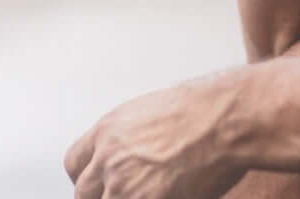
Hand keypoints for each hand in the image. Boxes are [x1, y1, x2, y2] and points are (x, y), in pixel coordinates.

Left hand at [64, 74, 248, 198]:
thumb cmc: (203, 110)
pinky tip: (169, 197)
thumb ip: (134, 137)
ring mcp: (126, 185)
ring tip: (145, 194)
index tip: (94, 185)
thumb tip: (137, 151)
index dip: (85, 178)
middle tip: (119, 195)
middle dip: (98, 198)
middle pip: (84, 192)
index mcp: (108, 131)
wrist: (224, 120)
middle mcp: (110, 158)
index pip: (75, 163)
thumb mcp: (154, 112)